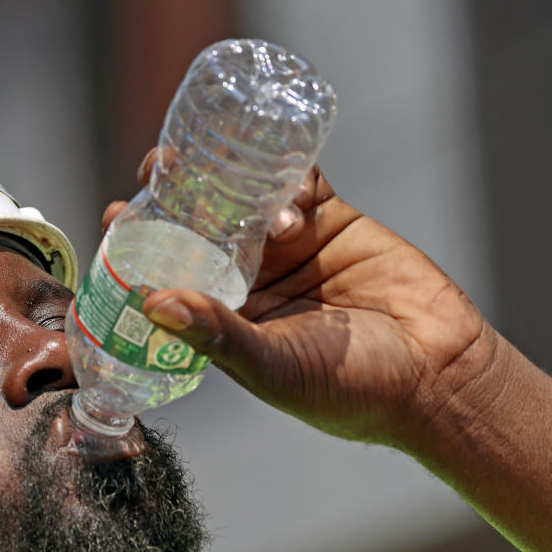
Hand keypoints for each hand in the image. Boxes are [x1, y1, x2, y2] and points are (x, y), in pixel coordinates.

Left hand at [104, 150, 499, 446]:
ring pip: (243, 198)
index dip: (142, 249)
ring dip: (220, 177)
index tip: (114, 218)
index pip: (171, 277)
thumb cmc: (350, 390)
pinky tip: (269, 171)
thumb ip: (217, 335)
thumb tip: (152, 304)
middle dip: (174, 199)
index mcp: (228, 320)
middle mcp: (253, 281)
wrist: (437, 373)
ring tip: (195, 160)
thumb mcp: (273, 368)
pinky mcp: (331, 222)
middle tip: (152, 173)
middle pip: (200, 228)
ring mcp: (291, 248)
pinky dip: (281, 170)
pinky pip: (298, 182)